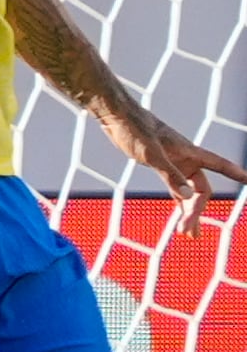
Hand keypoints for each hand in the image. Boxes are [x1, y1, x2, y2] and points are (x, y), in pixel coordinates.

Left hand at [97, 99, 246, 236]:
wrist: (116, 116)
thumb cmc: (134, 129)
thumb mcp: (151, 154)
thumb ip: (169, 174)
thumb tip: (188, 196)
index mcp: (189, 153)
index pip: (219, 164)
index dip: (234, 173)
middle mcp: (185, 159)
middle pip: (201, 190)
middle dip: (197, 211)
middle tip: (188, 234)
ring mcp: (173, 164)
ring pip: (188, 192)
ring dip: (189, 212)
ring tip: (189, 235)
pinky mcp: (159, 166)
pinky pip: (175, 188)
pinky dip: (178, 202)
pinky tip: (180, 217)